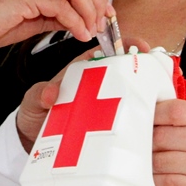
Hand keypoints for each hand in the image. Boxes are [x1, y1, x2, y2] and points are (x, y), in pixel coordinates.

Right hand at [0, 0, 110, 49]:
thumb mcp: (30, 15)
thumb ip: (54, 12)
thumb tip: (79, 20)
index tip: (104, 11)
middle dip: (96, 2)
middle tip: (105, 23)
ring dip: (88, 13)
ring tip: (93, 31)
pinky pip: (61, 6)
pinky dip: (75, 22)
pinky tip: (79, 34)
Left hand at [13, 38, 151, 151]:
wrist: (31, 141)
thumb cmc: (35, 113)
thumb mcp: (33, 100)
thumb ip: (40, 94)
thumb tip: (50, 93)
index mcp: (83, 70)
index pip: (108, 50)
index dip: (126, 44)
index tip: (139, 46)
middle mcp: (97, 86)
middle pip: (127, 74)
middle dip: (144, 73)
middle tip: (154, 77)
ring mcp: (103, 107)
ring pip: (130, 98)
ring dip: (143, 100)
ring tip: (154, 104)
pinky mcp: (105, 127)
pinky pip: (124, 123)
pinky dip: (134, 124)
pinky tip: (143, 129)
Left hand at [151, 99, 185, 185]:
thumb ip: (180, 120)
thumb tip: (143, 118)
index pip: (173, 111)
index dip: (152, 116)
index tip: (143, 122)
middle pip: (160, 137)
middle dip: (145, 144)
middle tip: (143, 149)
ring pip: (159, 161)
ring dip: (148, 165)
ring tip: (150, 166)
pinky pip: (165, 183)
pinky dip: (155, 182)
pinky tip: (157, 180)